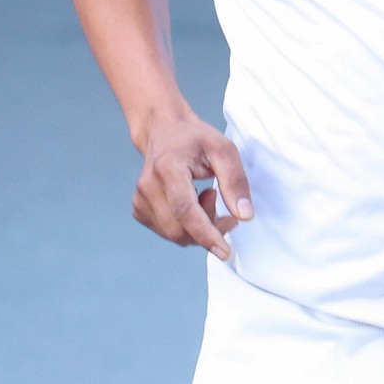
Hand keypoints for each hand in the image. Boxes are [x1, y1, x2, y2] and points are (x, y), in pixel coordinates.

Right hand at [133, 109, 253, 260]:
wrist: (164, 131)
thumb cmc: (195, 140)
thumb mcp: (224, 151)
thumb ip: (235, 182)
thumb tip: (244, 216)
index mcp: (168, 168)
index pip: (185, 210)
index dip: (206, 234)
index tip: (225, 252)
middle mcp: (148, 186)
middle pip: (180, 229)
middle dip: (209, 230)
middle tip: (225, 210)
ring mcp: (140, 199)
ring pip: (174, 234)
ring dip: (199, 228)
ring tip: (206, 197)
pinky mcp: (139, 209)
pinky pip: (168, 232)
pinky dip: (186, 227)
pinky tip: (191, 203)